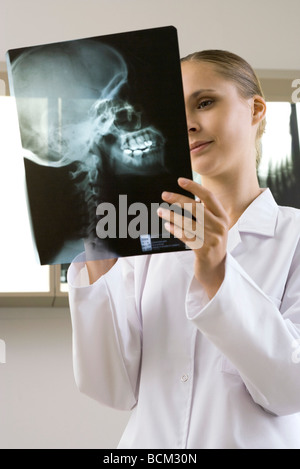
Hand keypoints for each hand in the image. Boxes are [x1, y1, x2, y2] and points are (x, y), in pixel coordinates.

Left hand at [157, 177, 229, 297]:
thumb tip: (184, 197)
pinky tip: (167, 225)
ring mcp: (213, 239)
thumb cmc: (211, 244)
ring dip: (172, 215)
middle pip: (196, 207)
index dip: (194, 187)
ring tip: (160, 210)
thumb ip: (205, 213)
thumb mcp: (214, 227)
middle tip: (164, 194)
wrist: (216, 269)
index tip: (180, 180)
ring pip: (188, 222)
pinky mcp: (203, 250)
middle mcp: (220, 226)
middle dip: (178, 199)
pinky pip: (185, 236)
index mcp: (223, 216)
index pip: (209, 197)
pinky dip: (175, 229)